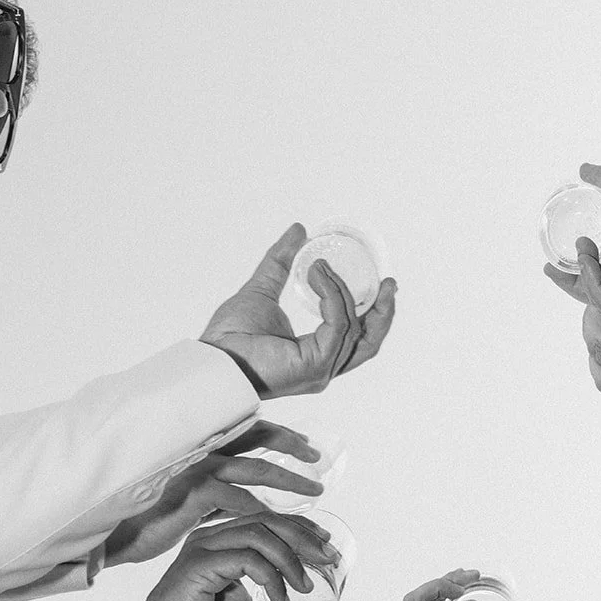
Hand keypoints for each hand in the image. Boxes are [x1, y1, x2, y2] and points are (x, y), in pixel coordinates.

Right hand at [104, 421, 323, 566]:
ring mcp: (196, 470)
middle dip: (294, 447)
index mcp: (200, 447)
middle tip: (319, 461)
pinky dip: (263, 509)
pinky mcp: (192, 495)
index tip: (308, 447)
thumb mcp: (191, 501)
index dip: (282, 435)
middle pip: (260, 437)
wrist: (114, 535)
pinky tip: (278, 519)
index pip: (249, 428)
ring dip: (290, 480)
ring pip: (257, 468)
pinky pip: (238, 499)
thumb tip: (246, 499)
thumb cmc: (150, 519)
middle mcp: (200, 450)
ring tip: (315, 493)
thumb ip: (218, 492)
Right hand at [130, 511, 335, 600]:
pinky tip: (280, 599)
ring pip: (259, 535)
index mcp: (224, 540)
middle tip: (328, 559)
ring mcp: (205, 547)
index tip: (326, 544)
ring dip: (290, 559)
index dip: (301, 527)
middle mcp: (214, 536)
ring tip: (304, 586)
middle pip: (268, 520)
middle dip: (304, 537)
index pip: (269, 520)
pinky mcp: (199, 564)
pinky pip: (246, 559)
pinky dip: (271, 577)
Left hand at [200, 225, 395, 399]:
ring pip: (353, 328)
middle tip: (388, 282)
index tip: (379, 283)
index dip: (372, 311)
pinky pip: (337, 325)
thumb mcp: (262, 288)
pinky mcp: (315, 365)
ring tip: (322, 266)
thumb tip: (299, 231)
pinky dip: (331, 296)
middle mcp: (323, 367)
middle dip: (382, 310)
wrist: (213, 359)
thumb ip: (281, 262)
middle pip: (369, 341)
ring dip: (342, 291)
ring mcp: (321, 369)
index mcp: (315, 355)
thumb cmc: (230, 337)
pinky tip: (317, 275)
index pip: (356, 336)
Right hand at [543, 164, 600, 328]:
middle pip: (594, 292)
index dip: (581, 267)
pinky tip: (588, 260)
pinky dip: (592, 281)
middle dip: (570, 280)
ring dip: (582, 271)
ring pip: (596, 296)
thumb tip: (585, 168)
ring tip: (581, 247)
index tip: (560, 256)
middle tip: (549, 266)